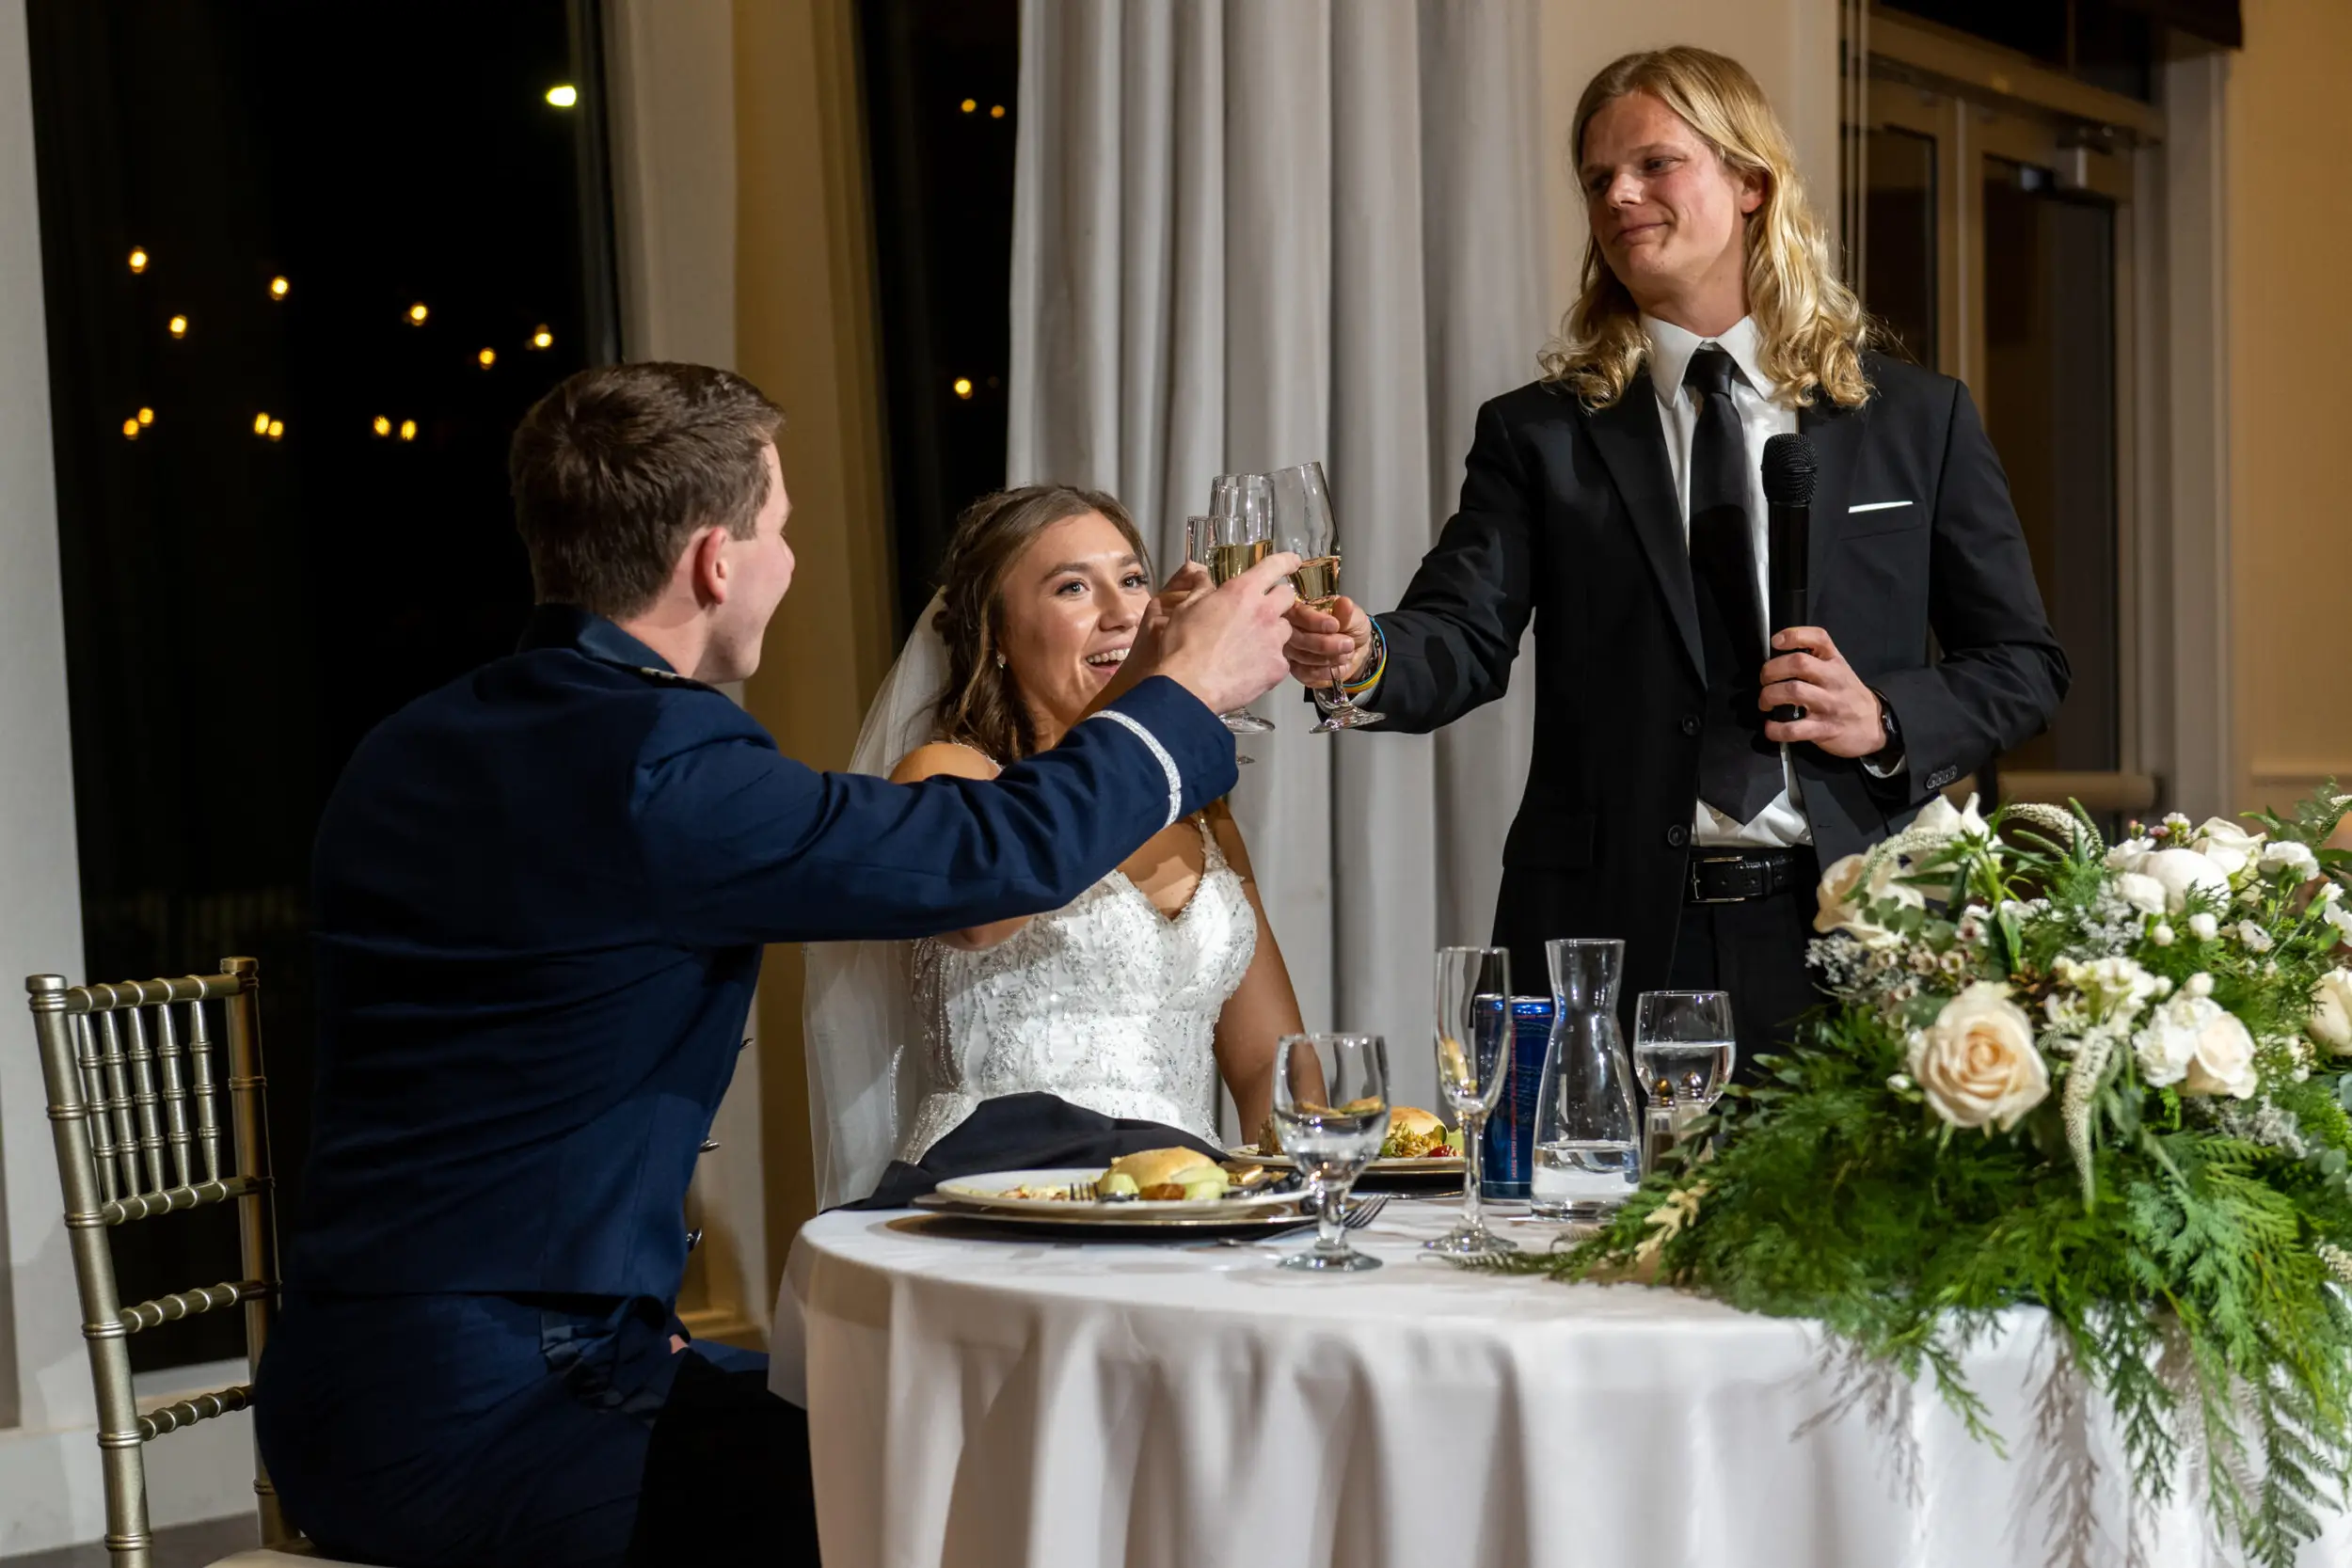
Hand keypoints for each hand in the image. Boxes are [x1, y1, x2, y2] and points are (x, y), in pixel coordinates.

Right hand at [1121, 552, 1300, 714]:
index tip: (1293, 562)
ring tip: (1252, 646)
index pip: (1274, 566)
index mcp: (1242, 592)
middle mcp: (1264, 612)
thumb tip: (1204, 578)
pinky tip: (1250, 669)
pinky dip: (1269, 662)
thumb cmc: (1182, 647)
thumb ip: (1202, 590)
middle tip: (1263, 611)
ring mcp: (1274, 641)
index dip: (1286, 561)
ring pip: (1285, 630)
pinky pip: (1280, 659)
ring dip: (1274, 633)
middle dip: (1279, 600)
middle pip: (1288, 597)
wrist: (1189, 687)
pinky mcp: (1277, 667)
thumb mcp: (1185, 608)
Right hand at [1284, 594, 1372, 686]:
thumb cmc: (1351, 628)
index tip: (1334, 625)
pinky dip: (1325, 672)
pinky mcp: (1296, 669)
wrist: (1357, 652)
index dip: (1313, 621)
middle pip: (1296, 638)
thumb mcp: (1355, 617)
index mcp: (1302, 609)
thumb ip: (1347, 613)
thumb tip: (1345, 603)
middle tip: (1348, 644)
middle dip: (1324, 644)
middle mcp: (1290, 629)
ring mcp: (1291, 650)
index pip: (1297, 613)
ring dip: (1328, 658)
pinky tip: (1337, 667)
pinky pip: (1305, 673)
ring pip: (1302, 657)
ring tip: (1346, 655)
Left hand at [1760, 627, 1884, 757]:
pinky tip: (1770, 727)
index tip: (1776, 642)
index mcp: (1835, 661)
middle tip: (1765, 680)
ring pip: (1794, 691)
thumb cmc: (1849, 695)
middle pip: (1798, 663)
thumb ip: (1815, 660)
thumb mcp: (1839, 670)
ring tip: (1765, 703)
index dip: (1794, 635)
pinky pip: (1795, 729)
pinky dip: (1776, 729)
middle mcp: (1833, 679)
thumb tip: (1779, 658)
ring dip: (1769, 696)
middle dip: (1771, 670)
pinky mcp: (1825, 729)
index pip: (1818, 638)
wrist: (1875, 724)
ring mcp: (1829, 704)